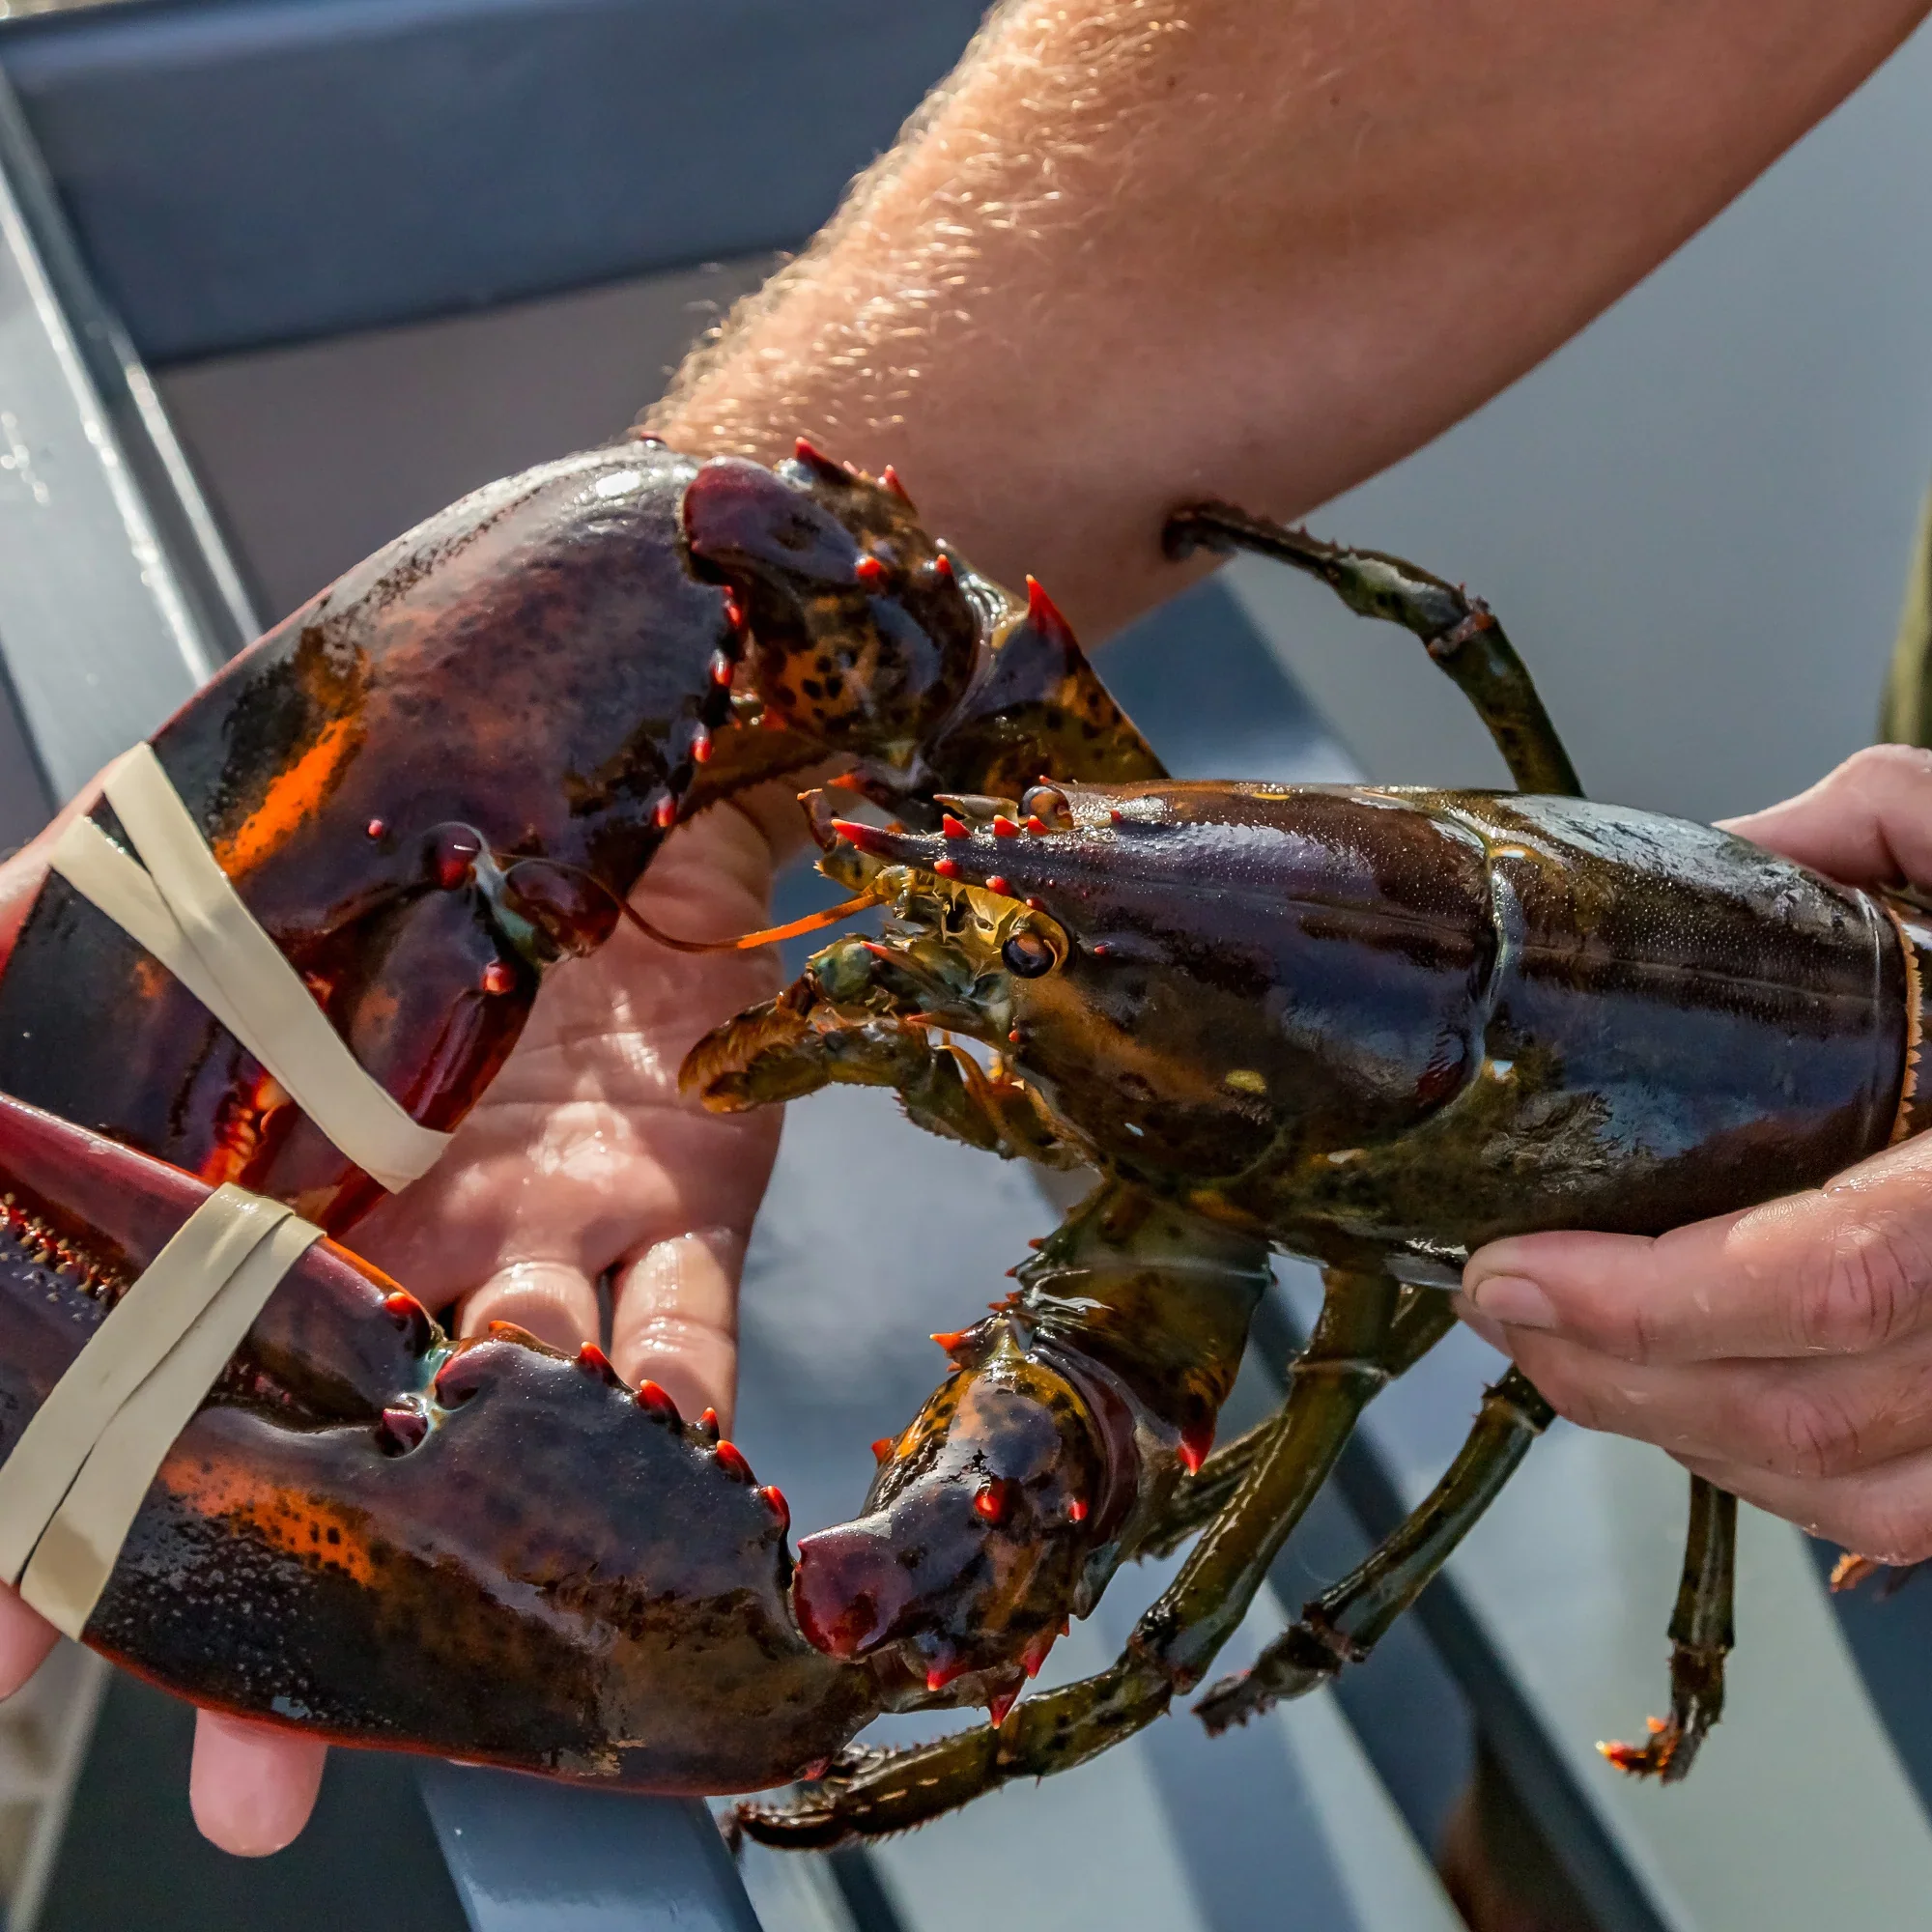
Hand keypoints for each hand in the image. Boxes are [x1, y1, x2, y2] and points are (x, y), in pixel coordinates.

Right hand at [0, 793, 788, 1853]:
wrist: (611, 755)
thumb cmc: (405, 817)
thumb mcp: (184, 873)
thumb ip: (50, 947)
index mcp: (267, 1195)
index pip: (156, 1381)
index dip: (73, 1514)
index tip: (8, 1649)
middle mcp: (398, 1255)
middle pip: (329, 1464)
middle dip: (293, 1625)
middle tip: (245, 1780)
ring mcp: (543, 1245)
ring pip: (501, 1431)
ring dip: (481, 1540)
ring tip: (452, 1645)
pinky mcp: (685, 1216)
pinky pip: (688, 1346)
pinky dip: (677, 1419)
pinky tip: (659, 1483)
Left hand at [1459, 744, 1931, 1563]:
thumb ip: (1889, 826)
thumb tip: (1740, 849)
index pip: (1831, 1278)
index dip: (1648, 1303)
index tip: (1512, 1269)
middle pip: (1811, 1407)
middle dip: (1615, 1372)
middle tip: (1499, 1304)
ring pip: (1851, 1483)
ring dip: (1675, 1432)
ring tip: (1559, 1353)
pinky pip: (1906, 1514)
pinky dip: (1777, 1476)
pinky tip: (1689, 1406)